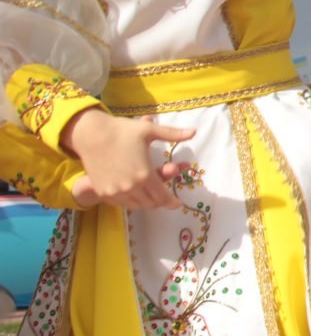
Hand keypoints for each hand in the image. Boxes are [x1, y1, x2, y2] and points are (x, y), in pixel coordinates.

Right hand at [60, 108, 194, 208]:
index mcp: (144, 174)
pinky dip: (131, 201)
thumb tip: (194, 132)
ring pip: (136, 205)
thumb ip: (173, 134)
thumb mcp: (149, 130)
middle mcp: (130, 187)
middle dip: (160, 201)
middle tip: (164, 197)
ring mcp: (115, 191)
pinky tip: (135, 193)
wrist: (92, 135)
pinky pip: (121, 203)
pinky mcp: (103, 191)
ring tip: (151, 195)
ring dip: (146, 202)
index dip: (171, 202)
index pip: (162, 196)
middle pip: (150, 203)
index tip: (177, 203)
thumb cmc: (122, 131)